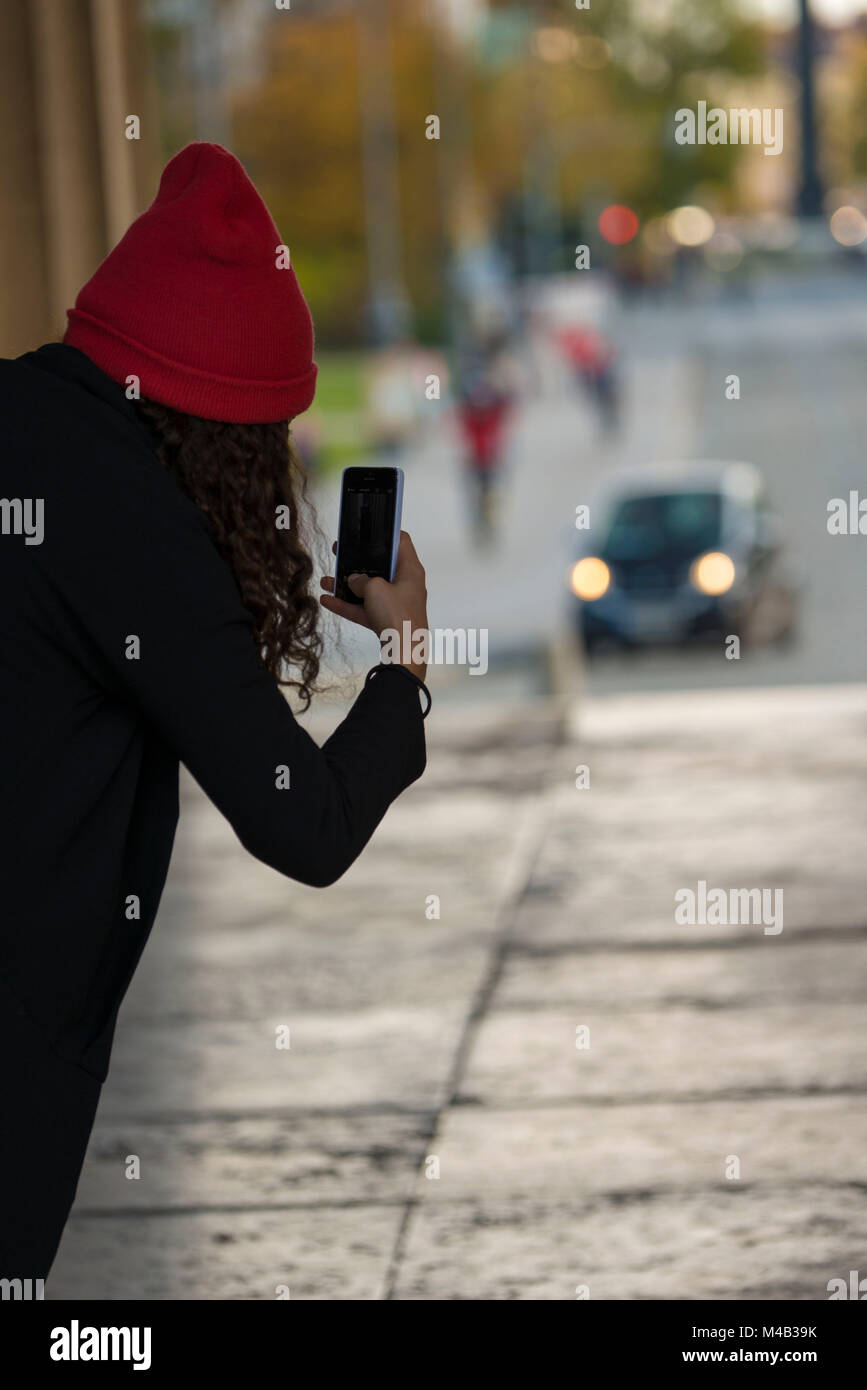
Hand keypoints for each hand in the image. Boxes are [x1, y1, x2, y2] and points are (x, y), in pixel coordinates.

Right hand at [320, 530, 428, 681]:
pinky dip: (347, 605)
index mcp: (410, 570)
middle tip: (339, 553)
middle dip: (358, 561)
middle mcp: (405, 585)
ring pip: (369, 590)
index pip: (401, 542)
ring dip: (347, 585)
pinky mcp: (387, 621)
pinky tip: (326, 600)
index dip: (385, 534)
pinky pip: (364, 609)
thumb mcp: (374, 589)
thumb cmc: (397, 615)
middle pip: (380, 567)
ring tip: (326, 580)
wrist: (403, 653)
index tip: (367, 531)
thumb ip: (361, 580)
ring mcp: (395, 604)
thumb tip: (354, 581)